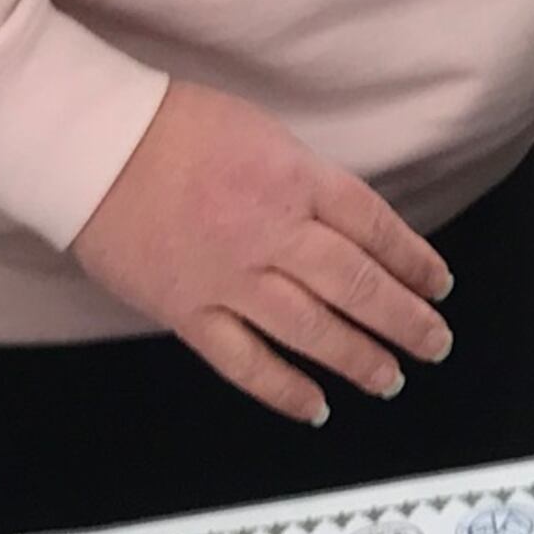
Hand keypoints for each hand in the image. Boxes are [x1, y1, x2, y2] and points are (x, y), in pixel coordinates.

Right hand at [71, 79, 456, 424]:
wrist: (96, 148)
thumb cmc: (175, 126)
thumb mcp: (265, 133)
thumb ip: (306, 181)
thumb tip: (342, 223)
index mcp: (298, 180)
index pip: (375, 228)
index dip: (414, 261)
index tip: (437, 284)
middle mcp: (275, 233)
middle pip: (357, 284)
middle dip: (404, 319)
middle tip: (435, 343)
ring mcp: (233, 279)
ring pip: (313, 330)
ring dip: (359, 359)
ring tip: (391, 378)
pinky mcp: (189, 312)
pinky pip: (246, 362)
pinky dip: (284, 389)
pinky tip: (315, 406)